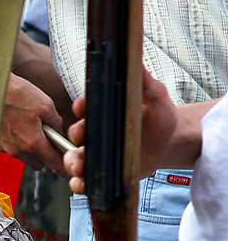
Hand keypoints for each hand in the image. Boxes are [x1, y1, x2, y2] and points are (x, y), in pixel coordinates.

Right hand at [0, 74, 66, 174]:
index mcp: (33, 142)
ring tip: (28, 126)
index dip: (63, 167)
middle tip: (47, 138)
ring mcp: (4, 148)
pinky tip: (15, 124)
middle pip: (38, 164)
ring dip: (29, 147)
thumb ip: (56, 124)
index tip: (68, 170)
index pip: (54, 164)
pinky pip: (11, 148)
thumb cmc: (16, 94)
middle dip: (44, 155)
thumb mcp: (46, 105)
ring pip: (24, 157)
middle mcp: (17, 150)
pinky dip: (16, 141)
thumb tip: (58, 133)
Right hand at [63, 66, 178, 192]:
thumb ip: (141, 78)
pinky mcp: (100, 173)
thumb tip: (133, 55)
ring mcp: (95, 154)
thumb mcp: (153, 94)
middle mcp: (93, 133)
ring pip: (74, 159)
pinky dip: (79, 184)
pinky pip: (83, 180)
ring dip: (73, 163)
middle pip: (75, 135)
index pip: (85, 108)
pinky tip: (83, 185)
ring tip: (80, 167)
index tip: (83, 106)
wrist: (167, 142)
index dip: (81, 107)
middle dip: (75, 137)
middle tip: (81, 139)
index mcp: (101, 112)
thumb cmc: (159, 115)